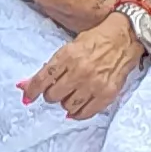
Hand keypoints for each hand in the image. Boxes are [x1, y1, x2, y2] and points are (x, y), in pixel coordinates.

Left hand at [19, 17, 146, 120]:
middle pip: (53, 95)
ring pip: (67, 106)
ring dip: (65, 102)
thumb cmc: (95, 40)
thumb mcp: (70, 47)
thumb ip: (51, 66)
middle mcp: (80, 71)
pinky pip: (85, 113)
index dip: (31, 90)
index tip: (27, 97)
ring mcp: (94, 84)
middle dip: (51, 94)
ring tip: (71, 94)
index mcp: (68, 55)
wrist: (125, 38)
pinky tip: (77, 106)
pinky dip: (77, 113)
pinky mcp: (107, 94)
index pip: (43, 79)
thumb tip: (25, 84)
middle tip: (57, 89)